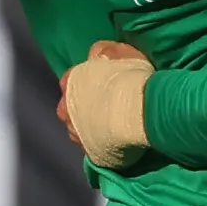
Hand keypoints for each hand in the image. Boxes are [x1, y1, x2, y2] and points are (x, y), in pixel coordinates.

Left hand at [59, 40, 153, 169]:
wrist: (140, 111)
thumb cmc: (129, 79)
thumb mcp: (118, 52)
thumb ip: (103, 52)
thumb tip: (97, 54)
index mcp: (70, 83)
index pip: (71, 79)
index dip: (85, 81)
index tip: (99, 83)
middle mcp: (66, 110)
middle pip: (70, 108)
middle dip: (82, 107)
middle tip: (104, 106)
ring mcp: (77, 134)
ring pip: (79, 130)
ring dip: (90, 126)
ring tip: (110, 125)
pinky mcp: (91, 153)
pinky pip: (93, 147)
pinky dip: (101, 142)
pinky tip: (114, 140)